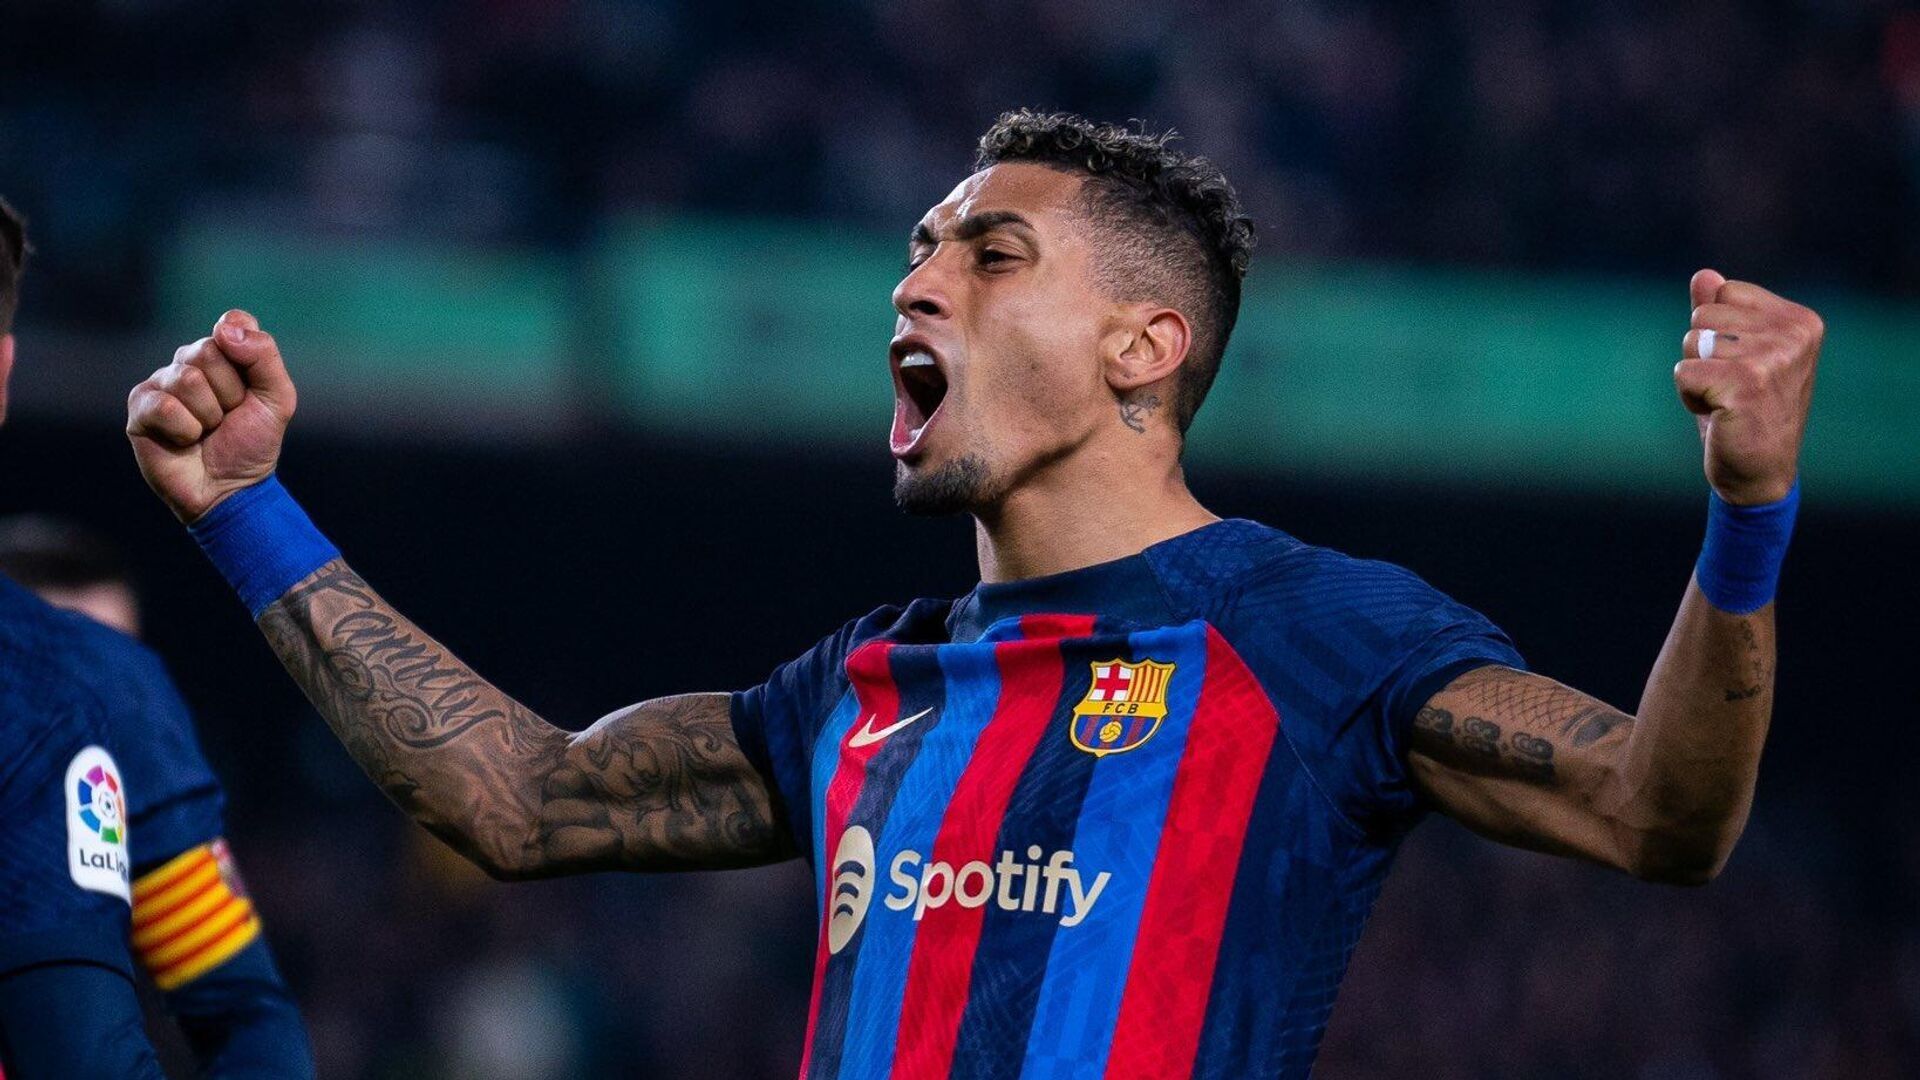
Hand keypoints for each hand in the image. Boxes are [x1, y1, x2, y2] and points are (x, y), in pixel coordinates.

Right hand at [127, 309, 296, 522]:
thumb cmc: (253, 443)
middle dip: (230, 393)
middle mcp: (189, 363)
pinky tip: (186, 440)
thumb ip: (264, 356)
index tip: (251, 386)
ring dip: (209, 415)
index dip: (246, 356)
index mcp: (223, 354)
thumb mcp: (277, 399)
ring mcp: (161, 383)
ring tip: (207, 431)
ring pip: (187, 379)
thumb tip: (224, 328)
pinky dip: (185, 430)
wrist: (232, 488)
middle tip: (228, 417)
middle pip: (208, 351)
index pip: (233, 325)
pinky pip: (163, 405)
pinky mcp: (139, 409)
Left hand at [1673, 269, 1822, 504]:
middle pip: (1702, 316)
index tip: (1739, 364)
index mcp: (1799, 320)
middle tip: (1730, 387)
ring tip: (1725, 400)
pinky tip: (1718, 414)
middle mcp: (1793, 334)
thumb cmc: (1745, 410)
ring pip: (1691, 343)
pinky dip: (1689, 396)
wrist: (1759, 471)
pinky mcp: (1746, 383)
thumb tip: (1704, 275)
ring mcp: (1773, 357)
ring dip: (1696, 376)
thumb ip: (1721, 312)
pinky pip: (1683, 371)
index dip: (1715, 329)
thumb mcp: (1735, 354)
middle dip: (1701, 354)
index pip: (1723, 292)